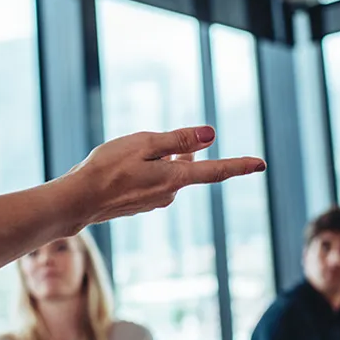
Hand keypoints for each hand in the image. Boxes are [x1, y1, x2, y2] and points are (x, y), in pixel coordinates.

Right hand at [65, 125, 264, 226]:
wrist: (78, 200)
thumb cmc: (108, 168)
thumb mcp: (144, 144)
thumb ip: (178, 140)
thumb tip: (210, 135)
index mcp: (174, 178)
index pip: (215, 171)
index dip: (239, 165)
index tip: (261, 164)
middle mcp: (169, 194)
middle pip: (187, 165)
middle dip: (178, 150)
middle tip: (149, 140)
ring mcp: (155, 201)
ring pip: (168, 172)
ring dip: (158, 159)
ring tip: (127, 154)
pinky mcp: (141, 204)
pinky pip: (153, 181)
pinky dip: (145, 170)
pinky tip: (121, 168)